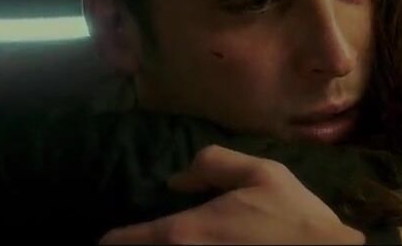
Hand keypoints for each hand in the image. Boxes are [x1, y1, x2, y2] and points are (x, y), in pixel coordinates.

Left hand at [99, 144, 365, 244]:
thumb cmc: (293, 218)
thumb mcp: (263, 173)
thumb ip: (215, 163)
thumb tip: (178, 179)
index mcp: (182, 233)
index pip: (121, 241)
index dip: (112, 239)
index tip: (109, 238)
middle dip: (136, 245)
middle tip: (137, 239)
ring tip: (162, 241)